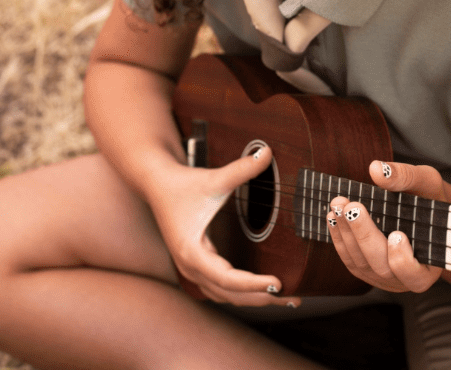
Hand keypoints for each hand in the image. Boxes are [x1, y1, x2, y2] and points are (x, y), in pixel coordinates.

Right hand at [146, 147, 299, 306]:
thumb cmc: (183, 184)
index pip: (227, 278)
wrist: (157, 184)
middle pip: (229, 294)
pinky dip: (241, 293)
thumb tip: (268, 152)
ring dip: (253, 299)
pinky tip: (260, 290)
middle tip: (293, 298)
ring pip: (225, 296)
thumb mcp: (214, 178)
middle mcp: (190, 266)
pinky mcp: (195, 266)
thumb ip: (242, 169)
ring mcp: (191, 269)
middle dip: (261, 298)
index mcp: (192, 252)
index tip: (278, 283)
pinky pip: (220, 289)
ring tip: (283, 298)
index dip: (253, 284)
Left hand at [326, 160, 450, 292]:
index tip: (397, 234)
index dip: (403, 259)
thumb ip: (406, 177)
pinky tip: (333, 217)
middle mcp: (408, 279)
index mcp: (431, 265)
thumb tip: (376, 169)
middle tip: (352, 208)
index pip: (415, 274)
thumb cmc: (430, 198)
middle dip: (364, 236)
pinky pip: (351, 260)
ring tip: (338, 205)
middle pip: (382, 266)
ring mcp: (386, 278)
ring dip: (346, 234)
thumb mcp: (426, 182)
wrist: (424, 211)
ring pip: (361, 264)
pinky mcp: (368, 271)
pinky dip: (340, 239)